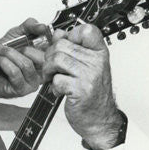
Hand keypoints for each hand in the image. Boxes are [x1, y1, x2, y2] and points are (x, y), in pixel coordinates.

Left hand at [0, 18, 49, 98]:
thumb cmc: (3, 54)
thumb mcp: (16, 34)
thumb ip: (30, 26)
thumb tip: (43, 27)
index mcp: (45, 57)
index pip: (56, 50)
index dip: (54, 40)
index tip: (44, 31)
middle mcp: (43, 71)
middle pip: (43, 58)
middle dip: (23, 48)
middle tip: (7, 46)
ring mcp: (33, 82)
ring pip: (26, 65)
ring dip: (9, 54)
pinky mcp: (22, 89)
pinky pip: (15, 73)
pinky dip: (4, 62)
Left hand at [42, 22, 121, 147]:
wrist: (99, 119)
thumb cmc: (91, 94)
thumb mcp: (85, 67)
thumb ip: (72, 49)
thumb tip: (58, 34)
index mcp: (99, 53)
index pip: (86, 29)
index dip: (70, 35)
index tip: (66, 47)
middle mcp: (97, 62)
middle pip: (62, 45)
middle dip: (50, 57)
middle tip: (52, 68)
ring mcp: (90, 76)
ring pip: (56, 60)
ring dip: (49, 71)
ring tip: (53, 79)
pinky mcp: (81, 90)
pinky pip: (57, 79)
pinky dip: (53, 86)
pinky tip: (60, 91)